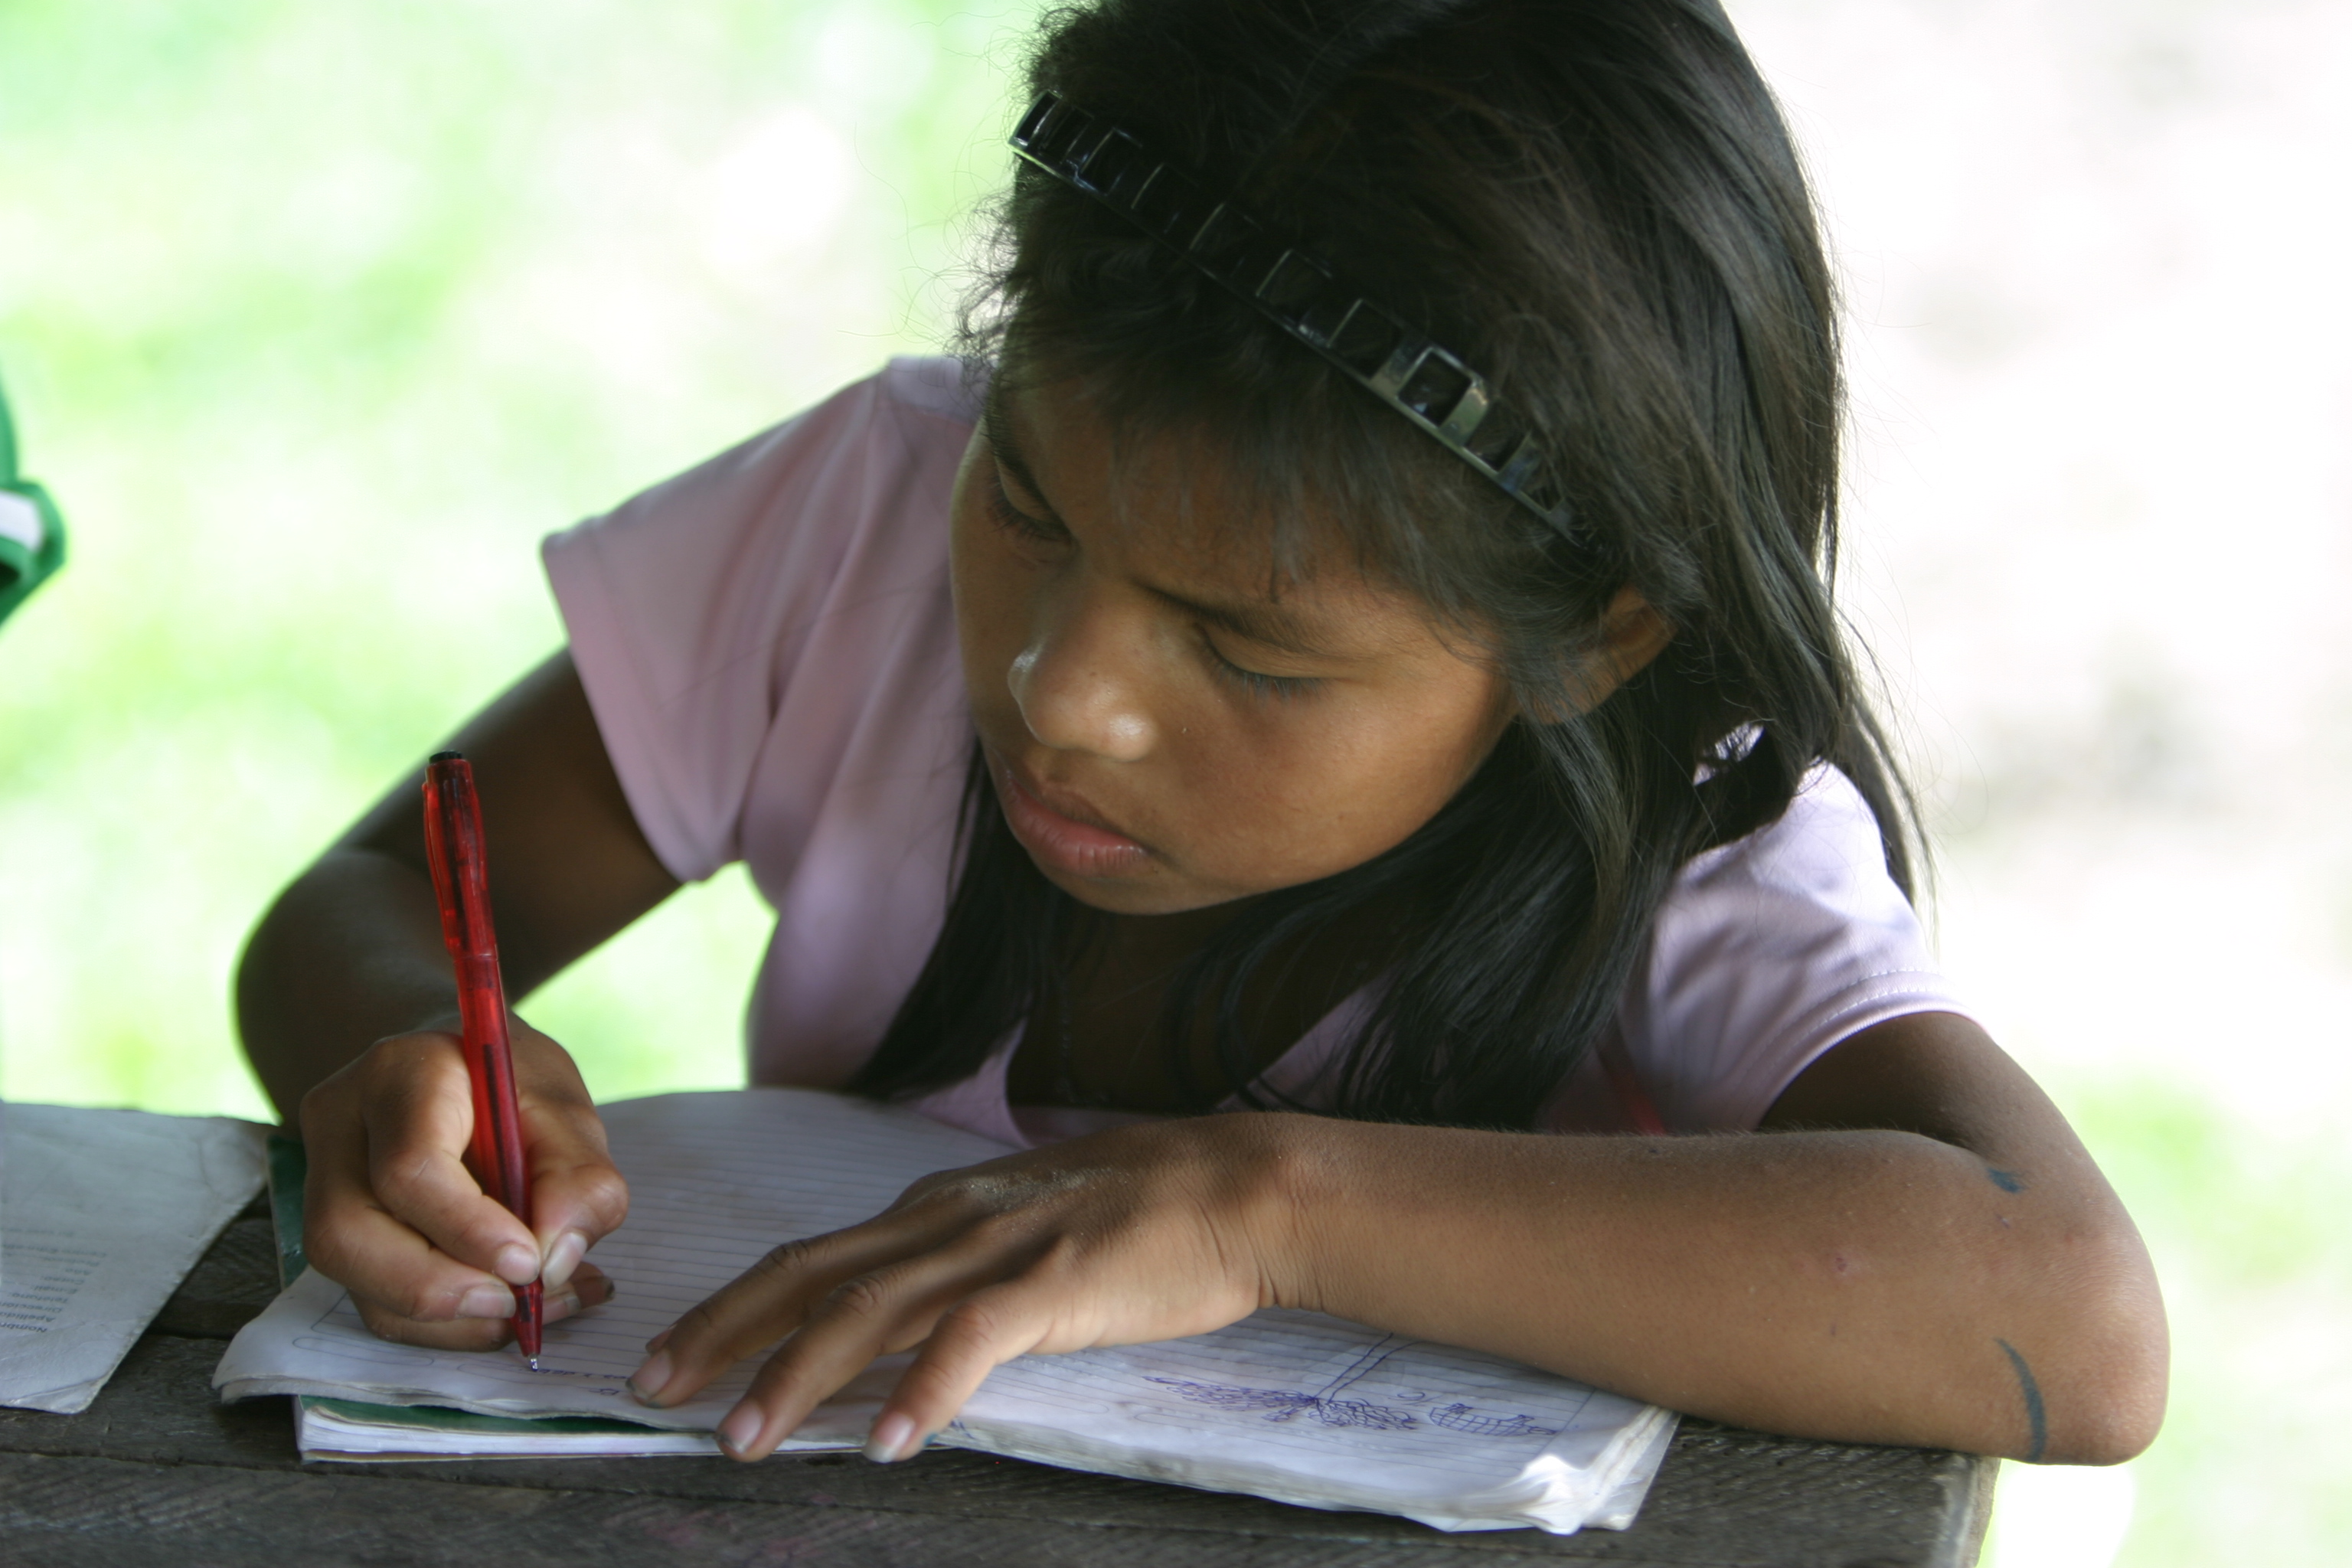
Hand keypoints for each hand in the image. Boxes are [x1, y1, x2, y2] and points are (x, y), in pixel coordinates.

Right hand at [298, 1019, 629, 1347]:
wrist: (466, 1074)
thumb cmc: (513, 1085)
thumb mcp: (565, 1108)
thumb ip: (577, 1178)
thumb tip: (555, 1260)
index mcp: (400, 1073)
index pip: (407, 1168)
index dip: (468, 1230)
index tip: (531, 1263)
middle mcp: (342, 1126)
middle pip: (348, 1234)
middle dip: (441, 1289)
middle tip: (522, 1300)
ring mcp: (323, 1182)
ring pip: (355, 1280)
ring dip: (451, 1318)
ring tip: (535, 1306)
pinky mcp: (338, 1232)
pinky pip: (374, 1299)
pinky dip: (448, 1322)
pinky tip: (510, 1307)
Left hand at [625, 1113, 1305, 1461]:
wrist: (1239, 1186)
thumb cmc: (1142, 1212)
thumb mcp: (1023, 1221)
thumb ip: (958, 1257)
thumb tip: (904, 1305)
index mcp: (936, 1207)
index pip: (811, 1257)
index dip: (732, 1305)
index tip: (669, 1354)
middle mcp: (949, 1220)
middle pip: (811, 1276)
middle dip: (725, 1334)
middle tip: (654, 1393)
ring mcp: (999, 1248)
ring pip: (871, 1308)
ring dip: (798, 1374)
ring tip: (744, 1438)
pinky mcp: (1056, 1282)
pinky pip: (973, 1337)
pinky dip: (924, 1389)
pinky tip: (888, 1442)